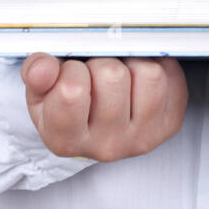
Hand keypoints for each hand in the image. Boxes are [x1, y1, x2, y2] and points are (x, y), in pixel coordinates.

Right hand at [21, 54, 187, 160]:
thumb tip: (43, 66)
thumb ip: (36, 75)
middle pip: (113, 76)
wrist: (97, 125)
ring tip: (120, 71)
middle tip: (96, 70)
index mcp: (66, 140)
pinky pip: (171, 75)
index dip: (70, 69)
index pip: (71, 90)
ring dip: (133, 62)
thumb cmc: (69, 103)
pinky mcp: (169, 124)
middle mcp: (106, 146)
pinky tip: (140, 77)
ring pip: (149, 74)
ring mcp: (142, 138)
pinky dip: (157, 65)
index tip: (71, 72)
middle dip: (102, 62)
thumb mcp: (42, 92)